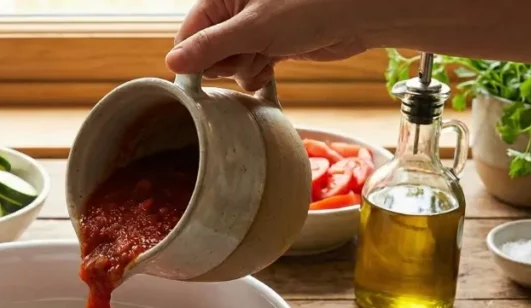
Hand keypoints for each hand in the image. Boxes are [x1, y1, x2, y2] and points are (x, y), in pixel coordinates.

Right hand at [165, 0, 372, 90]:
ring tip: (266, 59)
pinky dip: (257, 74)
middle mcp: (234, 12)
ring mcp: (252, 30)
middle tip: (248, 56)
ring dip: (244, 71)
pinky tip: (272, 68)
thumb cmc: (310, 7)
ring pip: (228, 65)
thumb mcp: (254, 28)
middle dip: (224, 65)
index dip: (192, 59)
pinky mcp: (269, 46)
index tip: (201, 77)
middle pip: (207, 54)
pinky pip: (248, 69)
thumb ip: (211, 47)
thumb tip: (171, 64)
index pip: (188, 35)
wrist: (359, 15)